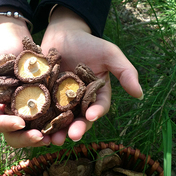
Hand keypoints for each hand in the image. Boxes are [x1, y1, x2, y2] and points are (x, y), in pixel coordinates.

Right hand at [0, 8, 50, 147]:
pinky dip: (57, 120)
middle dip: (27, 137)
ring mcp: (28, 109)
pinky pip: (50, 114)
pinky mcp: (44, 101)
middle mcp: (10, 113)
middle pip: (16, 133)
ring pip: (34, 128)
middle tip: (41, 137)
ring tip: (57, 137)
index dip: (7, 125)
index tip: (20, 123)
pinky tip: (67, 122)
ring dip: (45, 134)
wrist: (13, 40)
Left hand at [41, 6, 142, 144]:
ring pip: (60, 119)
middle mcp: (80, 101)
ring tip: (52, 140)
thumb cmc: (88, 43)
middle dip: (76, 128)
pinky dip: (40, 120)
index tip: (91, 116)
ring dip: (57, 131)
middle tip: (71, 137)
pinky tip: (35, 128)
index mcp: (96, 94)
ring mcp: (61, 100)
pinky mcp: (46, 96)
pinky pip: (43, 110)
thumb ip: (125, 72)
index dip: (96, 113)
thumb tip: (140, 94)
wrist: (62, 34)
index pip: (99, 107)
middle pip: (79, 118)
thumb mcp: (109, 54)